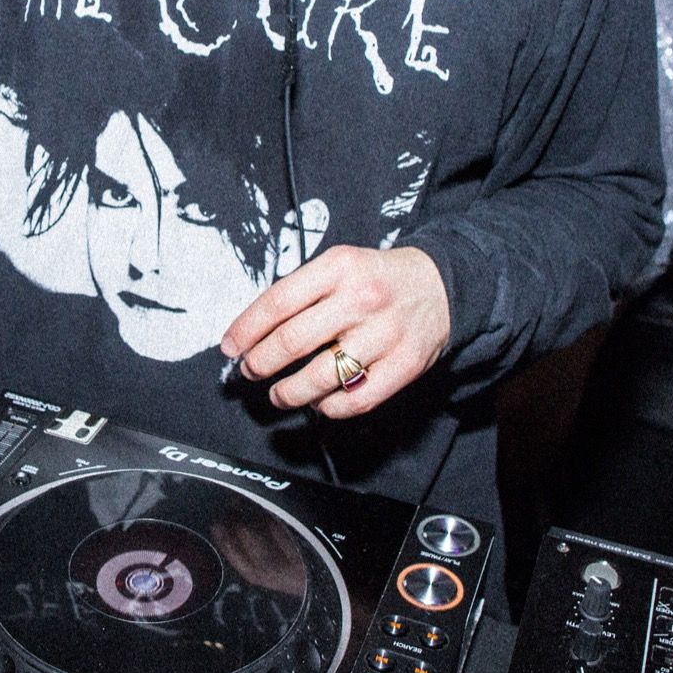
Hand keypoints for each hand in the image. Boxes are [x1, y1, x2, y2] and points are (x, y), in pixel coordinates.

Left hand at [221, 245, 450, 419]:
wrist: (441, 283)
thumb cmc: (378, 278)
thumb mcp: (339, 264)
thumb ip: (301, 291)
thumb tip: (253, 330)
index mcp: (339, 267)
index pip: (277, 302)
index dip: (246, 329)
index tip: (231, 346)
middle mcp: (361, 298)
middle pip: (292, 341)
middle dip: (260, 362)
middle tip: (250, 370)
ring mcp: (385, 333)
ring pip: (321, 377)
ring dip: (290, 393)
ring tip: (280, 394)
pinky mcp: (406, 364)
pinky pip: (357, 399)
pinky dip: (330, 408)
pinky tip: (320, 402)